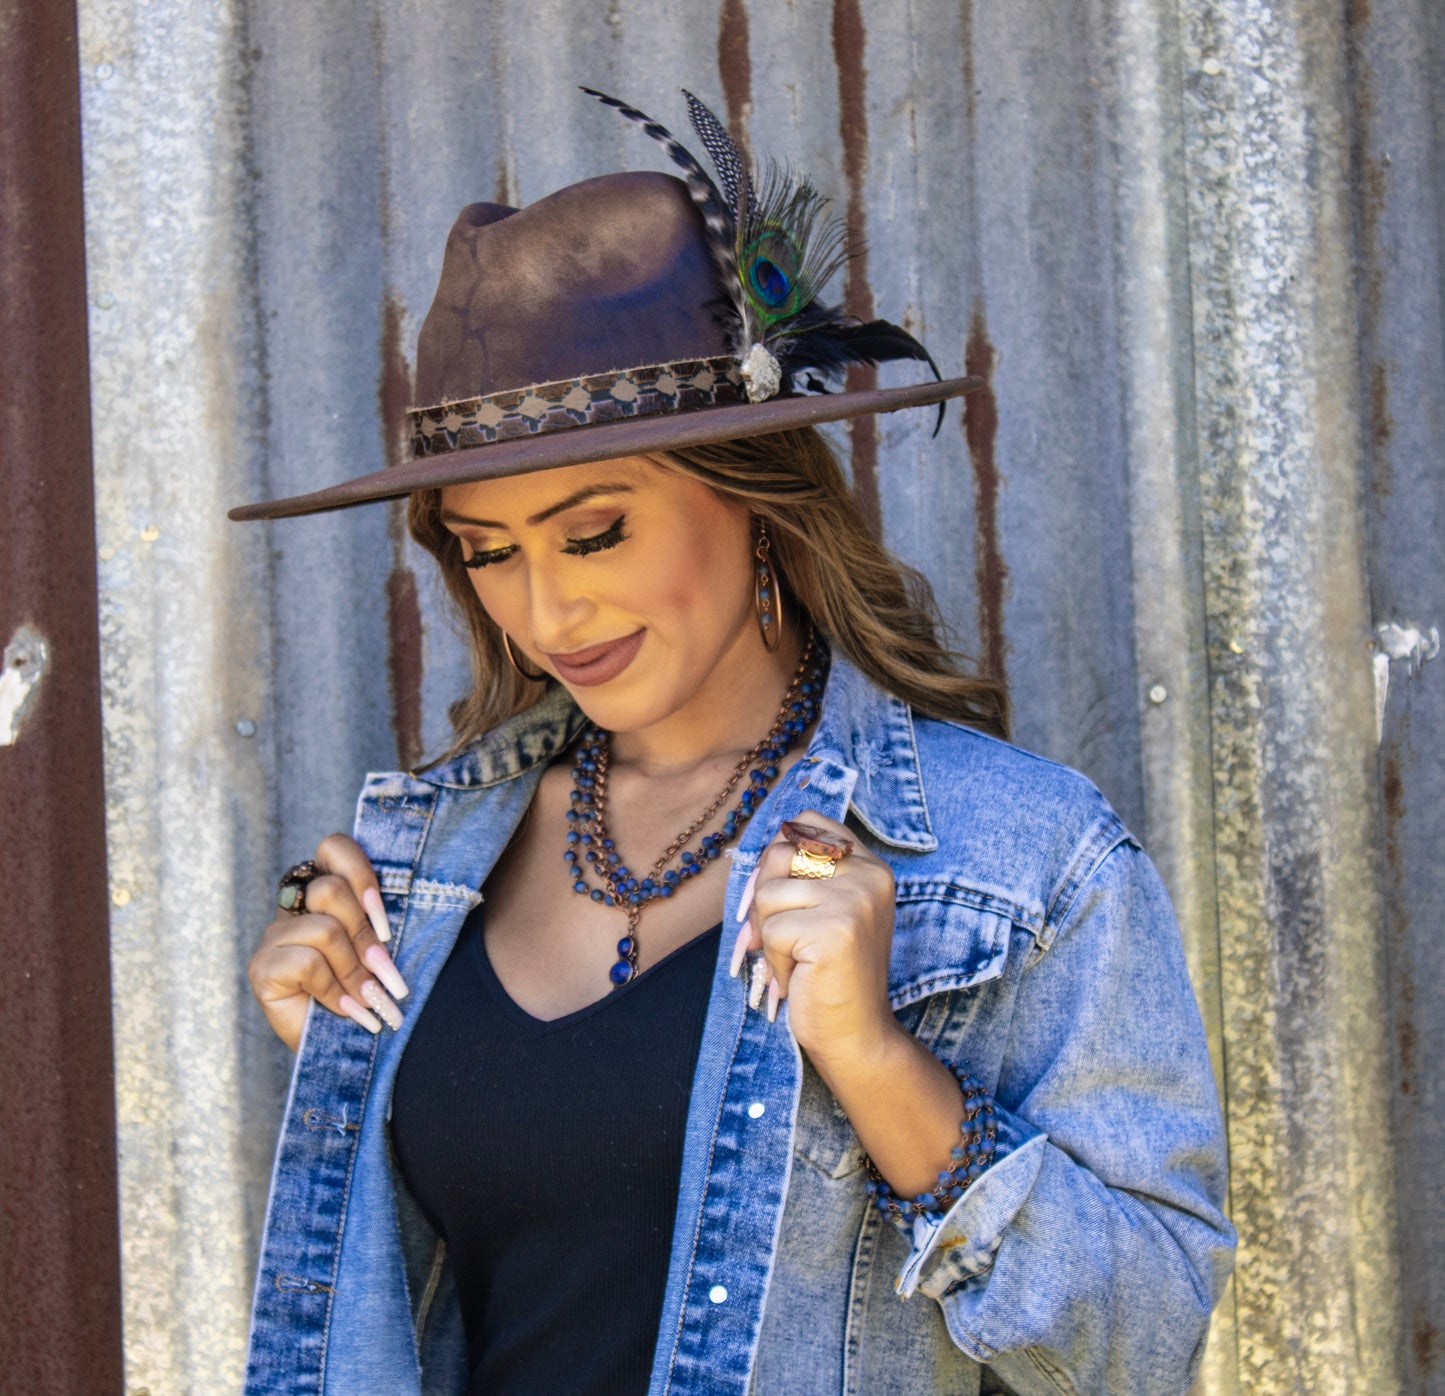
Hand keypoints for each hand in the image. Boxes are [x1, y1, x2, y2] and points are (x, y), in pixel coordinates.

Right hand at [248, 833, 409, 1050]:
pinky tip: (347, 1010)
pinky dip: (335, 991)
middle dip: (367, 936)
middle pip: (331, 890)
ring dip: (355, 971)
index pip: (334, 847)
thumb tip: (439, 906)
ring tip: (371, 1000)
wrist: (341, 1047)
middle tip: (387, 974)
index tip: (388, 925)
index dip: (363, 876)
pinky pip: (307, 963)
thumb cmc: (367, 991)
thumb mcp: (383, 948)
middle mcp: (294, 905)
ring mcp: (273, 935)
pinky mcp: (261, 967)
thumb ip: (386, 921)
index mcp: (324, 889)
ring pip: (325, 930)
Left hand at [729, 811, 897, 1060]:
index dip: (780, 852)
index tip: (784, 892)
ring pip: (769, 894)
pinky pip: (773, 930)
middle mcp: (868, 875)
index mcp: (869, 865)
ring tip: (797, 960)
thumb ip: (802, 874)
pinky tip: (801, 976)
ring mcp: (855, 900)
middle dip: (765, 899)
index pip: (808, 822)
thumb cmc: (830, 974)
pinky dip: (776, 961)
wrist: (858, 1035)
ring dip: (770, 935)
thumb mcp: (825, 910)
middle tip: (783, 937)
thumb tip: (754, 851)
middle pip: (780, 854)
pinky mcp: (836, 930)